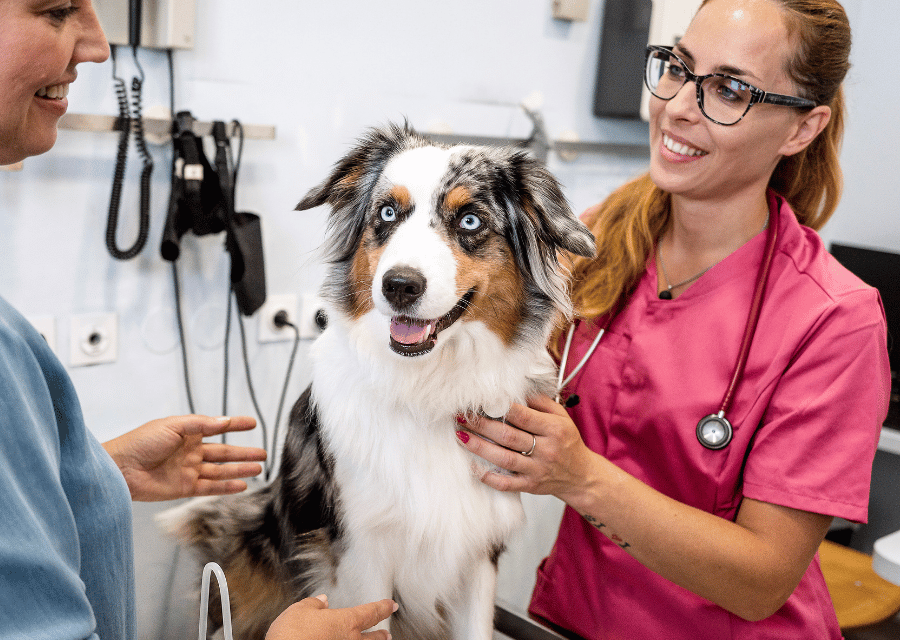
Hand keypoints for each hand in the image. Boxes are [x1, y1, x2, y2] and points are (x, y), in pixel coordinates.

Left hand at [103, 415, 266, 500]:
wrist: (120, 468)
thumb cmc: (140, 442)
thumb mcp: (173, 426)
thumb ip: (201, 425)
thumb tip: (224, 421)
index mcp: (188, 433)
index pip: (217, 427)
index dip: (235, 425)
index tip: (252, 423)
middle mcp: (191, 451)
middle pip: (223, 452)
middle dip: (243, 452)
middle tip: (263, 453)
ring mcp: (189, 470)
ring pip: (220, 470)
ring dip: (239, 470)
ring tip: (258, 468)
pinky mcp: (184, 488)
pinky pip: (210, 487)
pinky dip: (226, 487)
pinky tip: (241, 485)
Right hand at [266, 595, 397, 639]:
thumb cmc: (290, 635)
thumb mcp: (299, 611)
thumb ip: (313, 605)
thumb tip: (321, 601)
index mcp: (345, 622)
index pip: (371, 613)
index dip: (383, 608)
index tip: (391, 605)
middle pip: (372, 638)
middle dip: (380, 635)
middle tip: (387, 634)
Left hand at [456, 395, 598, 502]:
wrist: (581, 475)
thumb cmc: (567, 441)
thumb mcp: (561, 417)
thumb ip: (539, 401)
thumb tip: (514, 388)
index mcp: (554, 428)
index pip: (522, 415)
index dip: (498, 407)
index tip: (479, 400)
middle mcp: (546, 449)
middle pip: (508, 435)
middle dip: (481, 425)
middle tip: (460, 416)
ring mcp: (537, 469)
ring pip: (503, 458)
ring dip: (479, 447)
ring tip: (461, 436)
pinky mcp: (530, 486)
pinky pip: (506, 483)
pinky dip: (488, 476)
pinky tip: (472, 466)